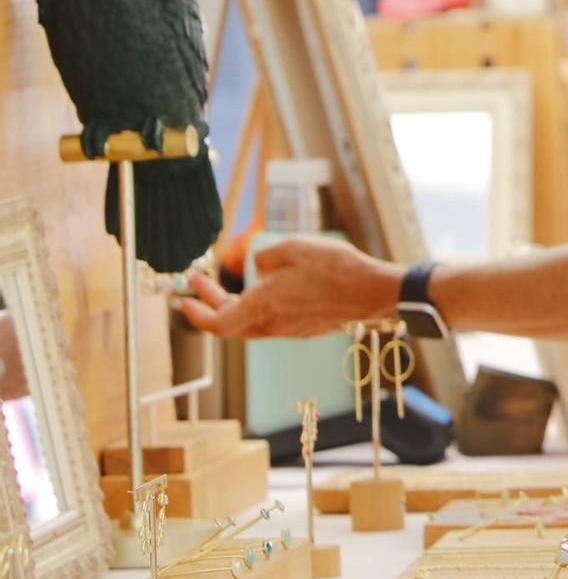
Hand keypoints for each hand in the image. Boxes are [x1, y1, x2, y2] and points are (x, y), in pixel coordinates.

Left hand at [180, 238, 400, 337]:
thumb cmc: (337, 269)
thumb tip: (256, 267)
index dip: (196, 313)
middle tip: (200, 282)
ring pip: (249, 324)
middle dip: (210, 303)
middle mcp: (272, 325)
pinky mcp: (304, 329)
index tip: (184, 299)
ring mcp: (289, 330)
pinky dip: (256, 309)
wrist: (373, 292)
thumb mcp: (295, 247)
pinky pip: (270, 322)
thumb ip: (266, 256)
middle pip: (230, 323)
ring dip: (233, 307)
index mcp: (264, 306)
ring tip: (231, 285)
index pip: (216, 322)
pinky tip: (266, 290)